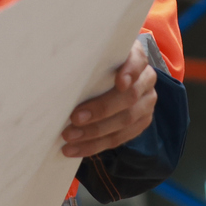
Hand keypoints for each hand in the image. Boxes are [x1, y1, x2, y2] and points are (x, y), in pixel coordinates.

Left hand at [62, 41, 156, 157]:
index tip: (119, 82)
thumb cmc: (96, 64)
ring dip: (95, 133)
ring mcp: (146, 102)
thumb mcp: (94, 57)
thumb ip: (86, 60)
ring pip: (125, 121)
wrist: (110, 77)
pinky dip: (96, 145)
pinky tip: (76, 149)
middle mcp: (146, 79)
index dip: (130, 72)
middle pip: (129, 97)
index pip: (138, 61)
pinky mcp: (141, 122)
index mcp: (136, 57)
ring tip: (70, 138)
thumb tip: (58, 70)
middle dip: (101, 110)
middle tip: (74, 118)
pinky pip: (120, 138)